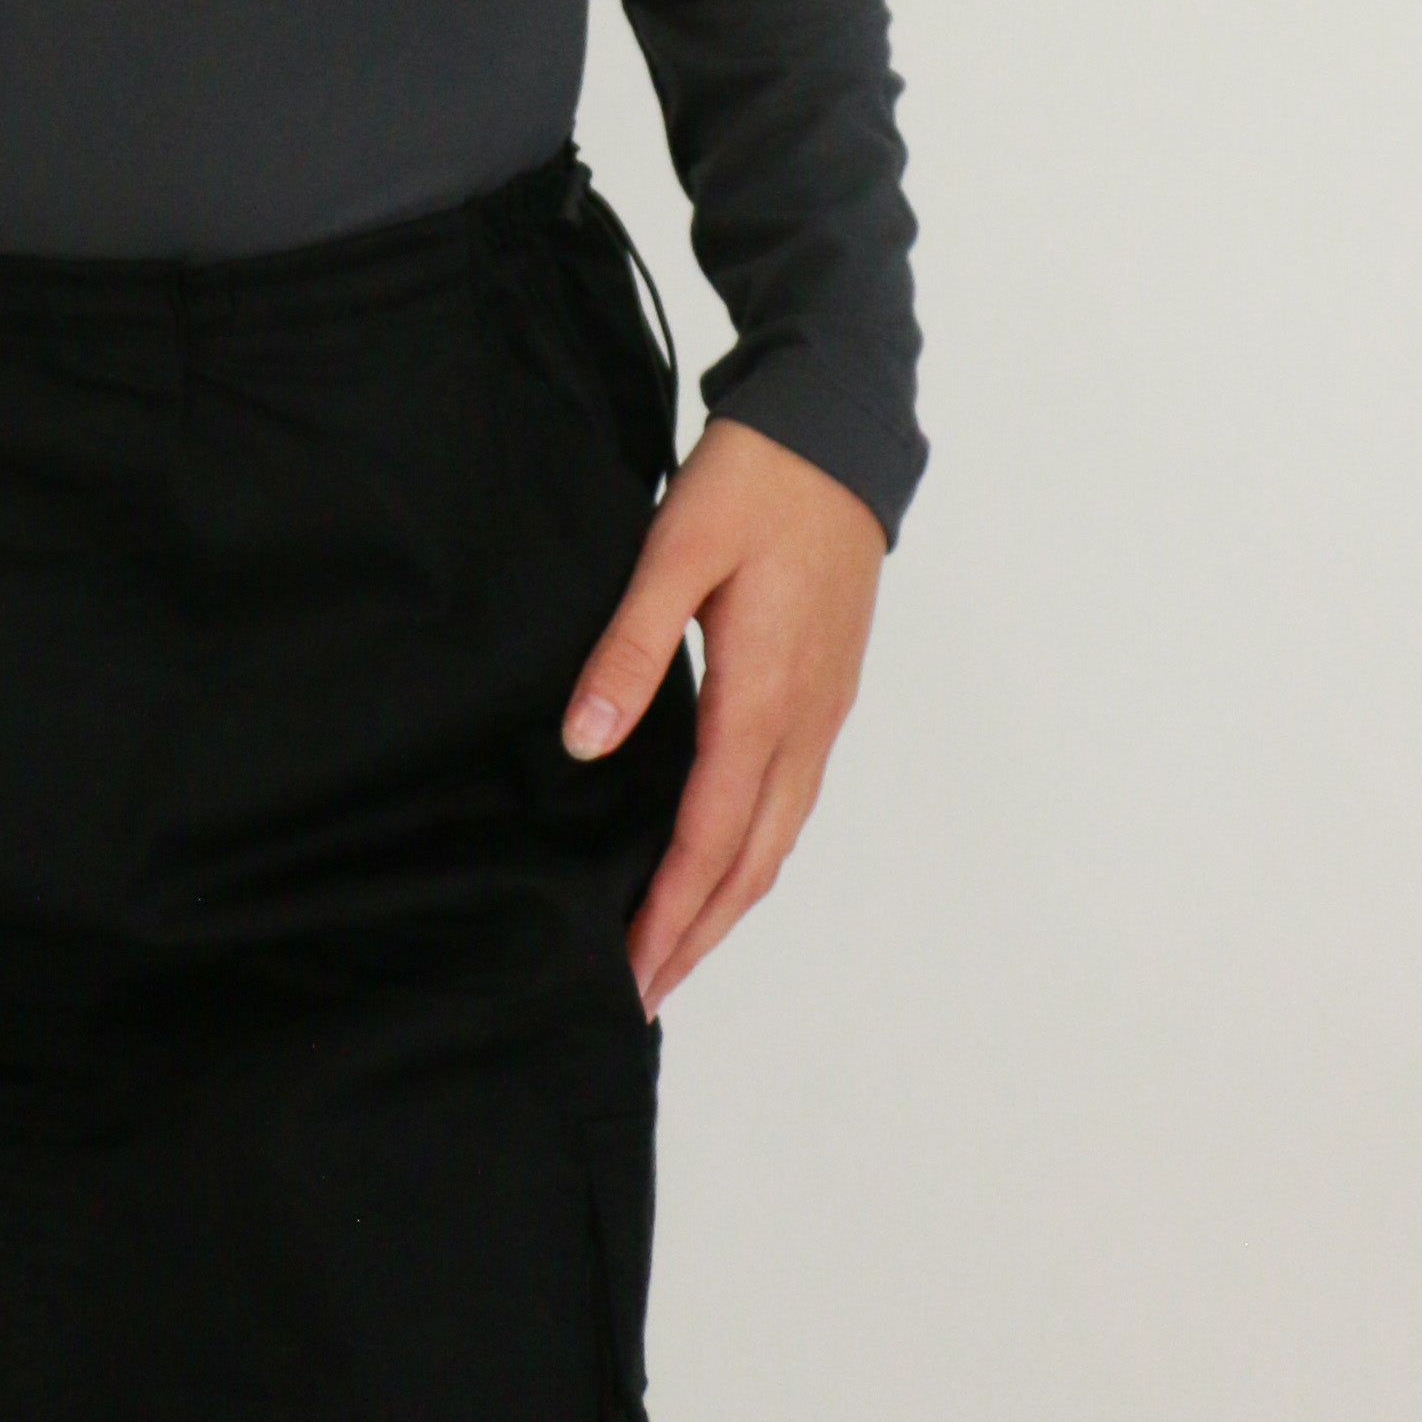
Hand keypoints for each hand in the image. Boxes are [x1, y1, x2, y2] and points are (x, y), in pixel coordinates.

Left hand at [559, 411, 886, 1016]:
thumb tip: (585, 744)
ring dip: (728, 900)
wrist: (836, 430)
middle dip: (698, 934)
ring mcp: (824, 708)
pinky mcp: (827, 688)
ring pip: (778, 836)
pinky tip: (723, 855)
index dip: (669, 912)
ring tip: (677, 944)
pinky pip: (791, 797)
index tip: (629, 972)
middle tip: (642, 992)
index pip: (709, 837)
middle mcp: (803, 720)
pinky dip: (754, 850)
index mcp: (763, 696)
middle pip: (752, 861)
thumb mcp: (676, 550)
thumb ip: (628, 647)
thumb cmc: (753, 481)